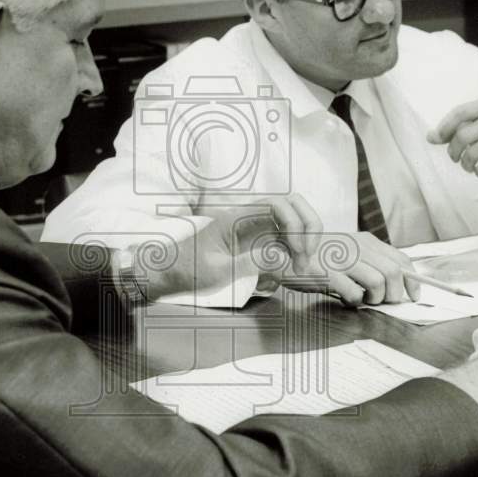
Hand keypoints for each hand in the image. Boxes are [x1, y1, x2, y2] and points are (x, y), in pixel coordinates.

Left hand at [145, 196, 323, 296]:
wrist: (169, 272)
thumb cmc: (187, 269)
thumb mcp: (217, 270)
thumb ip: (250, 263)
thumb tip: (284, 258)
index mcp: (237, 217)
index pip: (278, 204)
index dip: (296, 223)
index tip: (298, 252)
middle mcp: (249, 218)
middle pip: (292, 205)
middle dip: (308, 226)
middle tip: (306, 256)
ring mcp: (254, 229)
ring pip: (291, 221)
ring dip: (303, 239)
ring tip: (300, 267)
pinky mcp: (256, 243)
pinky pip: (284, 240)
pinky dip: (294, 252)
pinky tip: (289, 271)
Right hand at [275, 231, 420, 306]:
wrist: (283, 254)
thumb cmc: (319, 258)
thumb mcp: (348, 254)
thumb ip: (370, 262)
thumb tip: (398, 284)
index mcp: (364, 240)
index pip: (400, 259)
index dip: (412, 280)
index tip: (413, 296)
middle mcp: (356, 246)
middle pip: (394, 272)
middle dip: (394, 293)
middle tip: (381, 302)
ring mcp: (342, 258)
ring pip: (379, 282)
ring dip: (375, 298)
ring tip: (362, 300)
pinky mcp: (328, 273)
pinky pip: (355, 293)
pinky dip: (355, 302)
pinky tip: (344, 299)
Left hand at [427, 98, 477, 178]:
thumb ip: (455, 129)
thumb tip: (430, 137)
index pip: (459, 113)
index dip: (444, 128)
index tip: (436, 139)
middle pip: (463, 135)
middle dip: (453, 150)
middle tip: (455, 157)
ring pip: (472, 153)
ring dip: (465, 164)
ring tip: (468, 165)